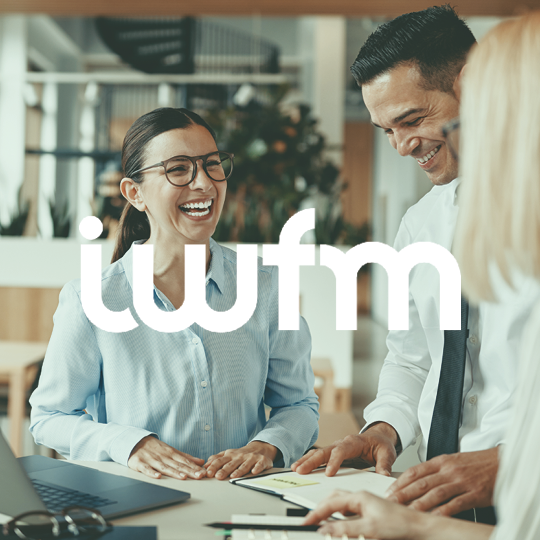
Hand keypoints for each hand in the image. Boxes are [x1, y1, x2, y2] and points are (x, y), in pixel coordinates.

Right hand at [128, 436, 205, 479]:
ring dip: (174, 472)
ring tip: (184, 477)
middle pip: (177, 465)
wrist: (136, 441)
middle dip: (189, 471)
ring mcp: (152, 460)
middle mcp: (163, 456)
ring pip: (164, 467)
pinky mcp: (140, 463)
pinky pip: (146, 469)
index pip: (185, 461)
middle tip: (199, 476)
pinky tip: (158, 477)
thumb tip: (200, 461)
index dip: (194, 467)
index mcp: (171, 453)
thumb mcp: (171, 450)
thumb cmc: (156, 448)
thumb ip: (186, 457)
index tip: (203, 473)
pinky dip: (152, 473)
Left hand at [204, 441, 276, 479]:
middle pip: (231, 464)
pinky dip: (257, 468)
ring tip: (233, 476)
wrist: (260, 448)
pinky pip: (259, 465)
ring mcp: (250, 458)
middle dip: (224, 470)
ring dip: (239, 471)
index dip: (214, 467)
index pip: (220, 461)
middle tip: (218, 476)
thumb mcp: (228, 454)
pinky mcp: (261, 461)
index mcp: (230, 455)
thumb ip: (217, 459)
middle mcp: (240, 456)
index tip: (208, 473)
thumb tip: (206, 465)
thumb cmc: (241, 454)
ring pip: (244, 465)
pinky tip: (254, 472)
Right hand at [291, 422, 398, 476]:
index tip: (328, 473)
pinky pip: (319, 456)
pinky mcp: (333, 453)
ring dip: (306, 460)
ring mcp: (336, 447)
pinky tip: (300, 467)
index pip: (341, 450)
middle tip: (301, 470)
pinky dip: (308, 460)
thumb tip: (384, 475)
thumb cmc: (381, 444)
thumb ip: (384, 464)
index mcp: (354, 442)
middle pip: (324, 451)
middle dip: (312, 461)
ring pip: (318, 453)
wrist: (378, 436)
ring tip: (295, 468)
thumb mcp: (387, 453)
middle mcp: (342, 443)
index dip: (334, 461)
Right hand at [304, 490, 427, 539]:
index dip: (316, 513)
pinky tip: (340, 522)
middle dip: (320, 508)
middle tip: (310, 520)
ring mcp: (366, 504)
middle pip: (333, 499)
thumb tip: (325, 529)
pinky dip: (340, 515)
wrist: (420, 526)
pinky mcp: (371, 511)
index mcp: (359, 497)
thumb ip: (346, 529)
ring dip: (329, 510)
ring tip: (320, 520)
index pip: (330, 503)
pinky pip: (349, 510)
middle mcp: (361, 498)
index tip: (306, 522)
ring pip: (341, 504)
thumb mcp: (370, 529)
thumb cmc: (401, 523)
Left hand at [385, 448, 498, 515]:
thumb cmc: (477, 462)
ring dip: (420, 504)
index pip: (416, 470)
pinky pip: (456, 504)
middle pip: (422, 483)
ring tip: (407, 512)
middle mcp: (449, 470)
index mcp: (442, 461)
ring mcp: (462, 482)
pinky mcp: (474, 494)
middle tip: (391, 502)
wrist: (502, 462)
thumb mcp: (453, 460)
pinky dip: (444, 512)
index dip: (401, 481)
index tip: (390, 490)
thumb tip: (417, 481)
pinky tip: (434, 518)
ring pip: (436, 494)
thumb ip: (437, 470)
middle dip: (404, 493)